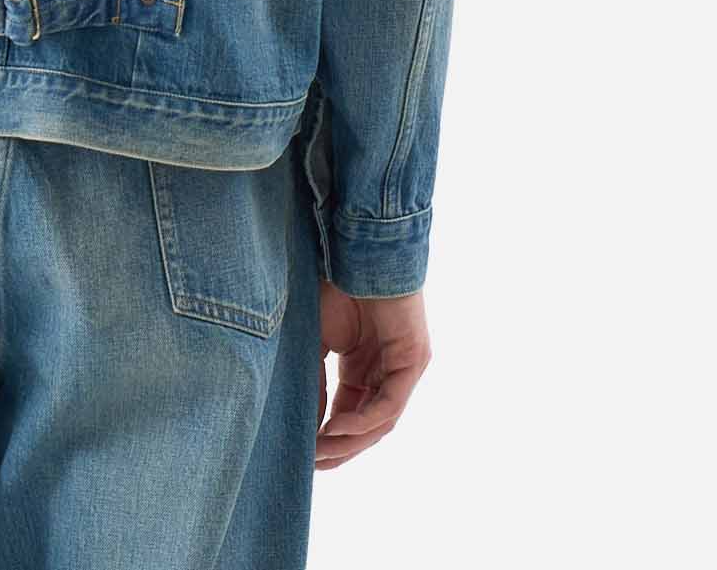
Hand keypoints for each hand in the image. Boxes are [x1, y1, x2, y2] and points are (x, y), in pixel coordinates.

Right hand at [315, 282, 430, 469]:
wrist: (356, 251)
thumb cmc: (336, 286)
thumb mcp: (317, 342)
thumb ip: (313, 381)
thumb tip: (304, 424)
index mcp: (364, 367)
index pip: (348, 414)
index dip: (327, 437)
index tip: (302, 454)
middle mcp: (386, 372)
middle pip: (366, 425)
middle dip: (338, 448)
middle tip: (311, 465)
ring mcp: (403, 369)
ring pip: (379, 422)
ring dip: (349, 442)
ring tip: (320, 452)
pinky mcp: (413, 362)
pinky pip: (390, 403)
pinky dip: (364, 420)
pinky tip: (337, 429)